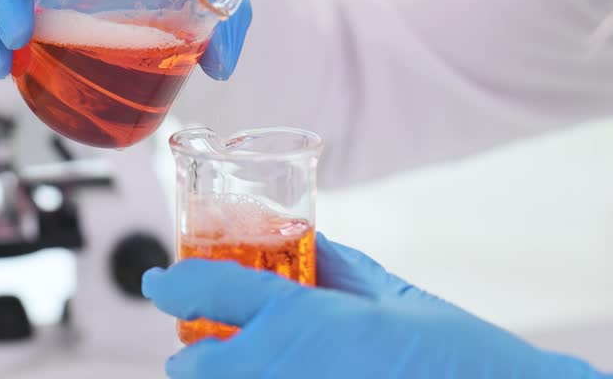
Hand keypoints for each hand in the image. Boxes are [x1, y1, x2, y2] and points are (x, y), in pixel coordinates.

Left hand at [142, 234, 612, 378]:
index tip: (159, 281)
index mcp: (294, 318)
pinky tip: (296, 377)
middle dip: (193, 355)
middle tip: (205, 344)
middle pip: (192, 367)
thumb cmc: (454, 353)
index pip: (204, 290)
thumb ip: (336, 267)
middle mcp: (273, 369)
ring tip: (258, 365)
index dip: (172, 283)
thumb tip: (309, 248)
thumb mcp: (392, 295)